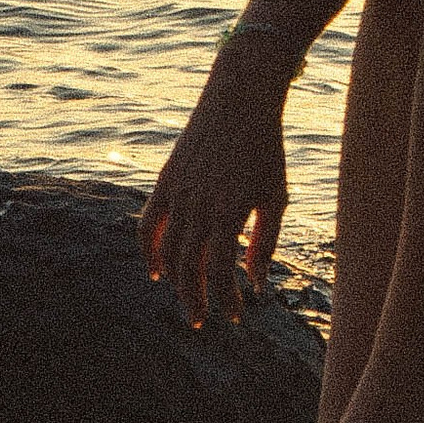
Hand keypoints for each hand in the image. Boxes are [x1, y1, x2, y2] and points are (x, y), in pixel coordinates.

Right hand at [138, 44, 290, 329]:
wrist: (240, 100)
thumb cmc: (266, 150)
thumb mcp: (276, 195)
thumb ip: (267, 242)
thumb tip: (258, 284)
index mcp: (230, 213)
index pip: (220, 273)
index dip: (227, 301)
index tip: (236, 316)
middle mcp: (199, 207)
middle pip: (189, 270)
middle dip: (195, 301)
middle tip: (201, 322)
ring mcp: (178, 195)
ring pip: (167, 253)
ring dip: (175, 283)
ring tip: (187, 300)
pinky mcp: (165, 182)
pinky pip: (146, 225)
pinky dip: (147, 251)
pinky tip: (156, 271)